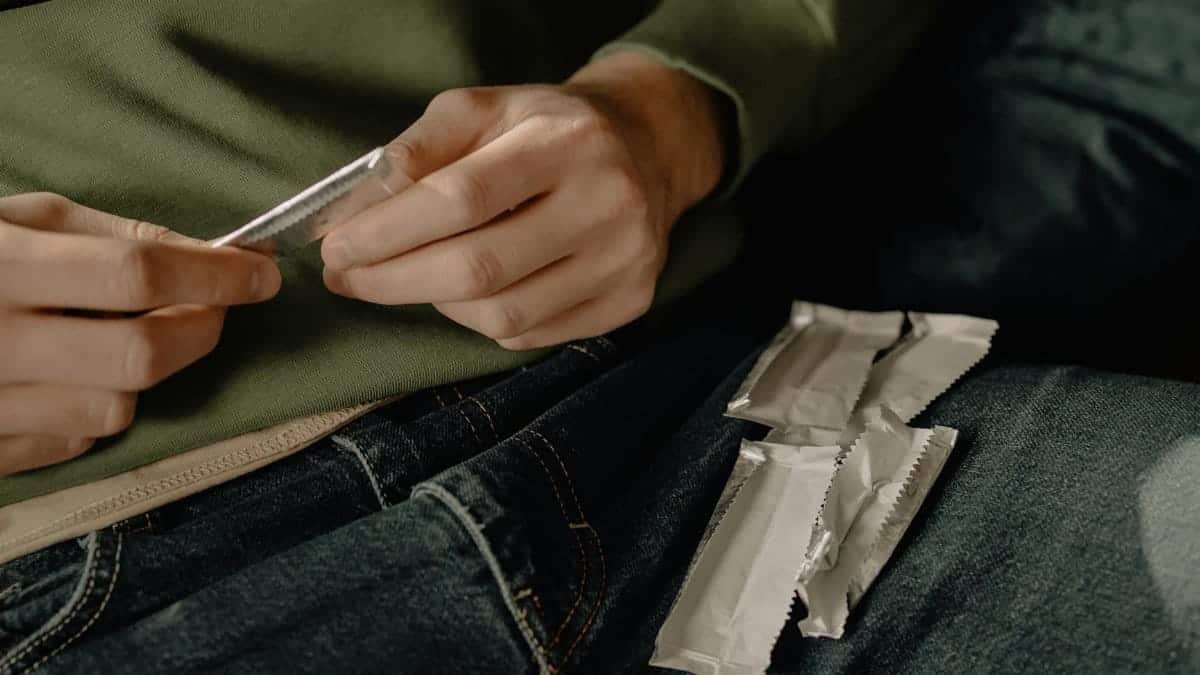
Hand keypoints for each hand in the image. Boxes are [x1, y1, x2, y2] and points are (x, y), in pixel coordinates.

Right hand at [0, 193, 280, 474]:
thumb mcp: (15, 218)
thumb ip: (108, 235)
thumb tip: (207, 255)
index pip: (136, 274)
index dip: (213, 276)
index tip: (260, 274)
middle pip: (138, 355)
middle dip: (200, 331)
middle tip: (216, 310)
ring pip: (112, 408)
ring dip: (144, 374)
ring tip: (132, 338)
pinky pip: (69, 443)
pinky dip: (93, 411)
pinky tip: (78, 376)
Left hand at [321, 52, 727, 348]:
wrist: (647, 148)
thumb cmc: (545, 129)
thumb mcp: (481, 111)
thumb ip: (416, 153)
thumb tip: (352, 218)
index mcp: (565, 141)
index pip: (463, 198)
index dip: (389, 232)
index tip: (336, 249)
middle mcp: (607, 203)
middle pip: (481, 268)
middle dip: (395, 281)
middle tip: (348, 278)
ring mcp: (625, 260)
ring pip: (503, 314)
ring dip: (435, 304)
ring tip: (408, 278)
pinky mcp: (629, 302)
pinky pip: (530, 335)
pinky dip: (480, 321)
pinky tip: (466, 293)